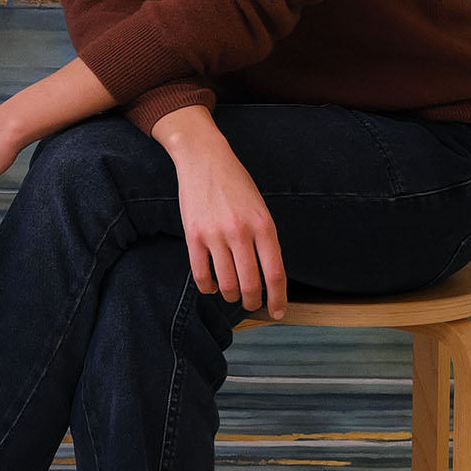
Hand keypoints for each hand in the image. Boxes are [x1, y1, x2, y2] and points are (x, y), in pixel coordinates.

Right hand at [150, 106, 286, 311]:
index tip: (276, 312)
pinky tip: (212, 286)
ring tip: (231, 296)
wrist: (204, 158)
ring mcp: (215, 235)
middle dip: (253, 302)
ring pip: (226, 284)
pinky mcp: (193, 236)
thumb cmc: (236, 183)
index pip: (275, 274)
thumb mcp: (261, 208)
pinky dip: (208, 287)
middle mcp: (241, 232)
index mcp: (264, 226)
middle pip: (251, 285)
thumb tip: (268, 275)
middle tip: (252, 305)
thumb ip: (265, 240)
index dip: (278, 299)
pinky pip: (201, 274)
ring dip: (230, 297)